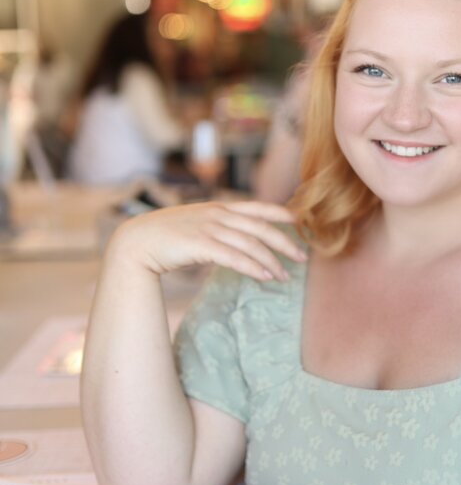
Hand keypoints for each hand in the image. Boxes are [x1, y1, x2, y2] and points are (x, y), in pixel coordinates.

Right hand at [108, 200, 306, 280]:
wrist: (135, 241)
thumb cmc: (165, 236)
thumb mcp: (196, 224)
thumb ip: (217, 226)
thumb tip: (236, 238)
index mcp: (218, 207)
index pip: (256, 207)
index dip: (279, 213)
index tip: (298, 221)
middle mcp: (217, 214)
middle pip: (260, 228)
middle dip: (284, 243)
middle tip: (302, 258)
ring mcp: (209, 228)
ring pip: (250, 244)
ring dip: (271, 261)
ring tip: (284, 276)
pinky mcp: (200, 245)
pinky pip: (233, 257)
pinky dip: (252, 267)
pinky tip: (265, 276)